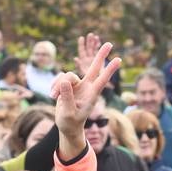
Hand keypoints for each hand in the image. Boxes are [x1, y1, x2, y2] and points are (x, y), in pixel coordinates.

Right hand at [51, 34, 120, 160]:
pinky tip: (52, 96)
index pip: (102, 80)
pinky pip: (59, 78)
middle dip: (101, 56)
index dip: (109, 70)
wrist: (67, 126)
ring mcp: (77, 85)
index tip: (119, 59)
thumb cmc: (71, 123)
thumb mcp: (68, 114)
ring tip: (54, 98)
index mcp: (91, 95)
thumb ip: (67, 98)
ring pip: (67, 75)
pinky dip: (54, 86)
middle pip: (94, 68)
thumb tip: (65, 81)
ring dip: (58, 86)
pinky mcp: (67, 84)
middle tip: (109, 43)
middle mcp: (86, 87)